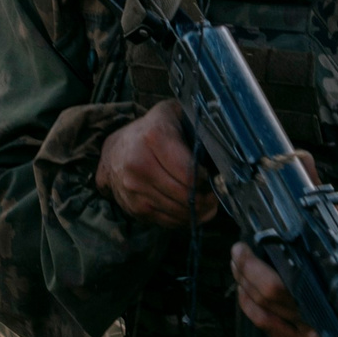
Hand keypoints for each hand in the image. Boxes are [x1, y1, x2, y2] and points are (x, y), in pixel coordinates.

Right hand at [96, 101, 217, 225]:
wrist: (115, 150)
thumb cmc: (153, 130)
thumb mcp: (173, 114)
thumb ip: (196, 124)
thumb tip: (222, 147)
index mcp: (153, 137)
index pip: (189, 172)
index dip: (208, 180)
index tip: (214, 177)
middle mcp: (139, 165)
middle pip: (185, 195)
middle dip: (206, 199)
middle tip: (215, 194)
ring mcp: (134, 189)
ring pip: (178, 212)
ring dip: (197, 211)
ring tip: (206, 202)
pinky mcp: (134, 208)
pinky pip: (167, 222)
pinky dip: (183, 219)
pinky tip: (190, 209)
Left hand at [235, 242, 326, 336]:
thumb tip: (324, 209)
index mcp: (326, 295)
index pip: (278, 285)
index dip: (255, 266)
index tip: (247, 244)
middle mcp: (313, 319)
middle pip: (267, 295)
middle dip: (246, 270)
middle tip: (239, 250)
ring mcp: (304, 335)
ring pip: (262, 310)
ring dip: (243, 285)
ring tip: (238, 264)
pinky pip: (267, 327)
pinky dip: (250, 309)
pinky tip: (244, 292)